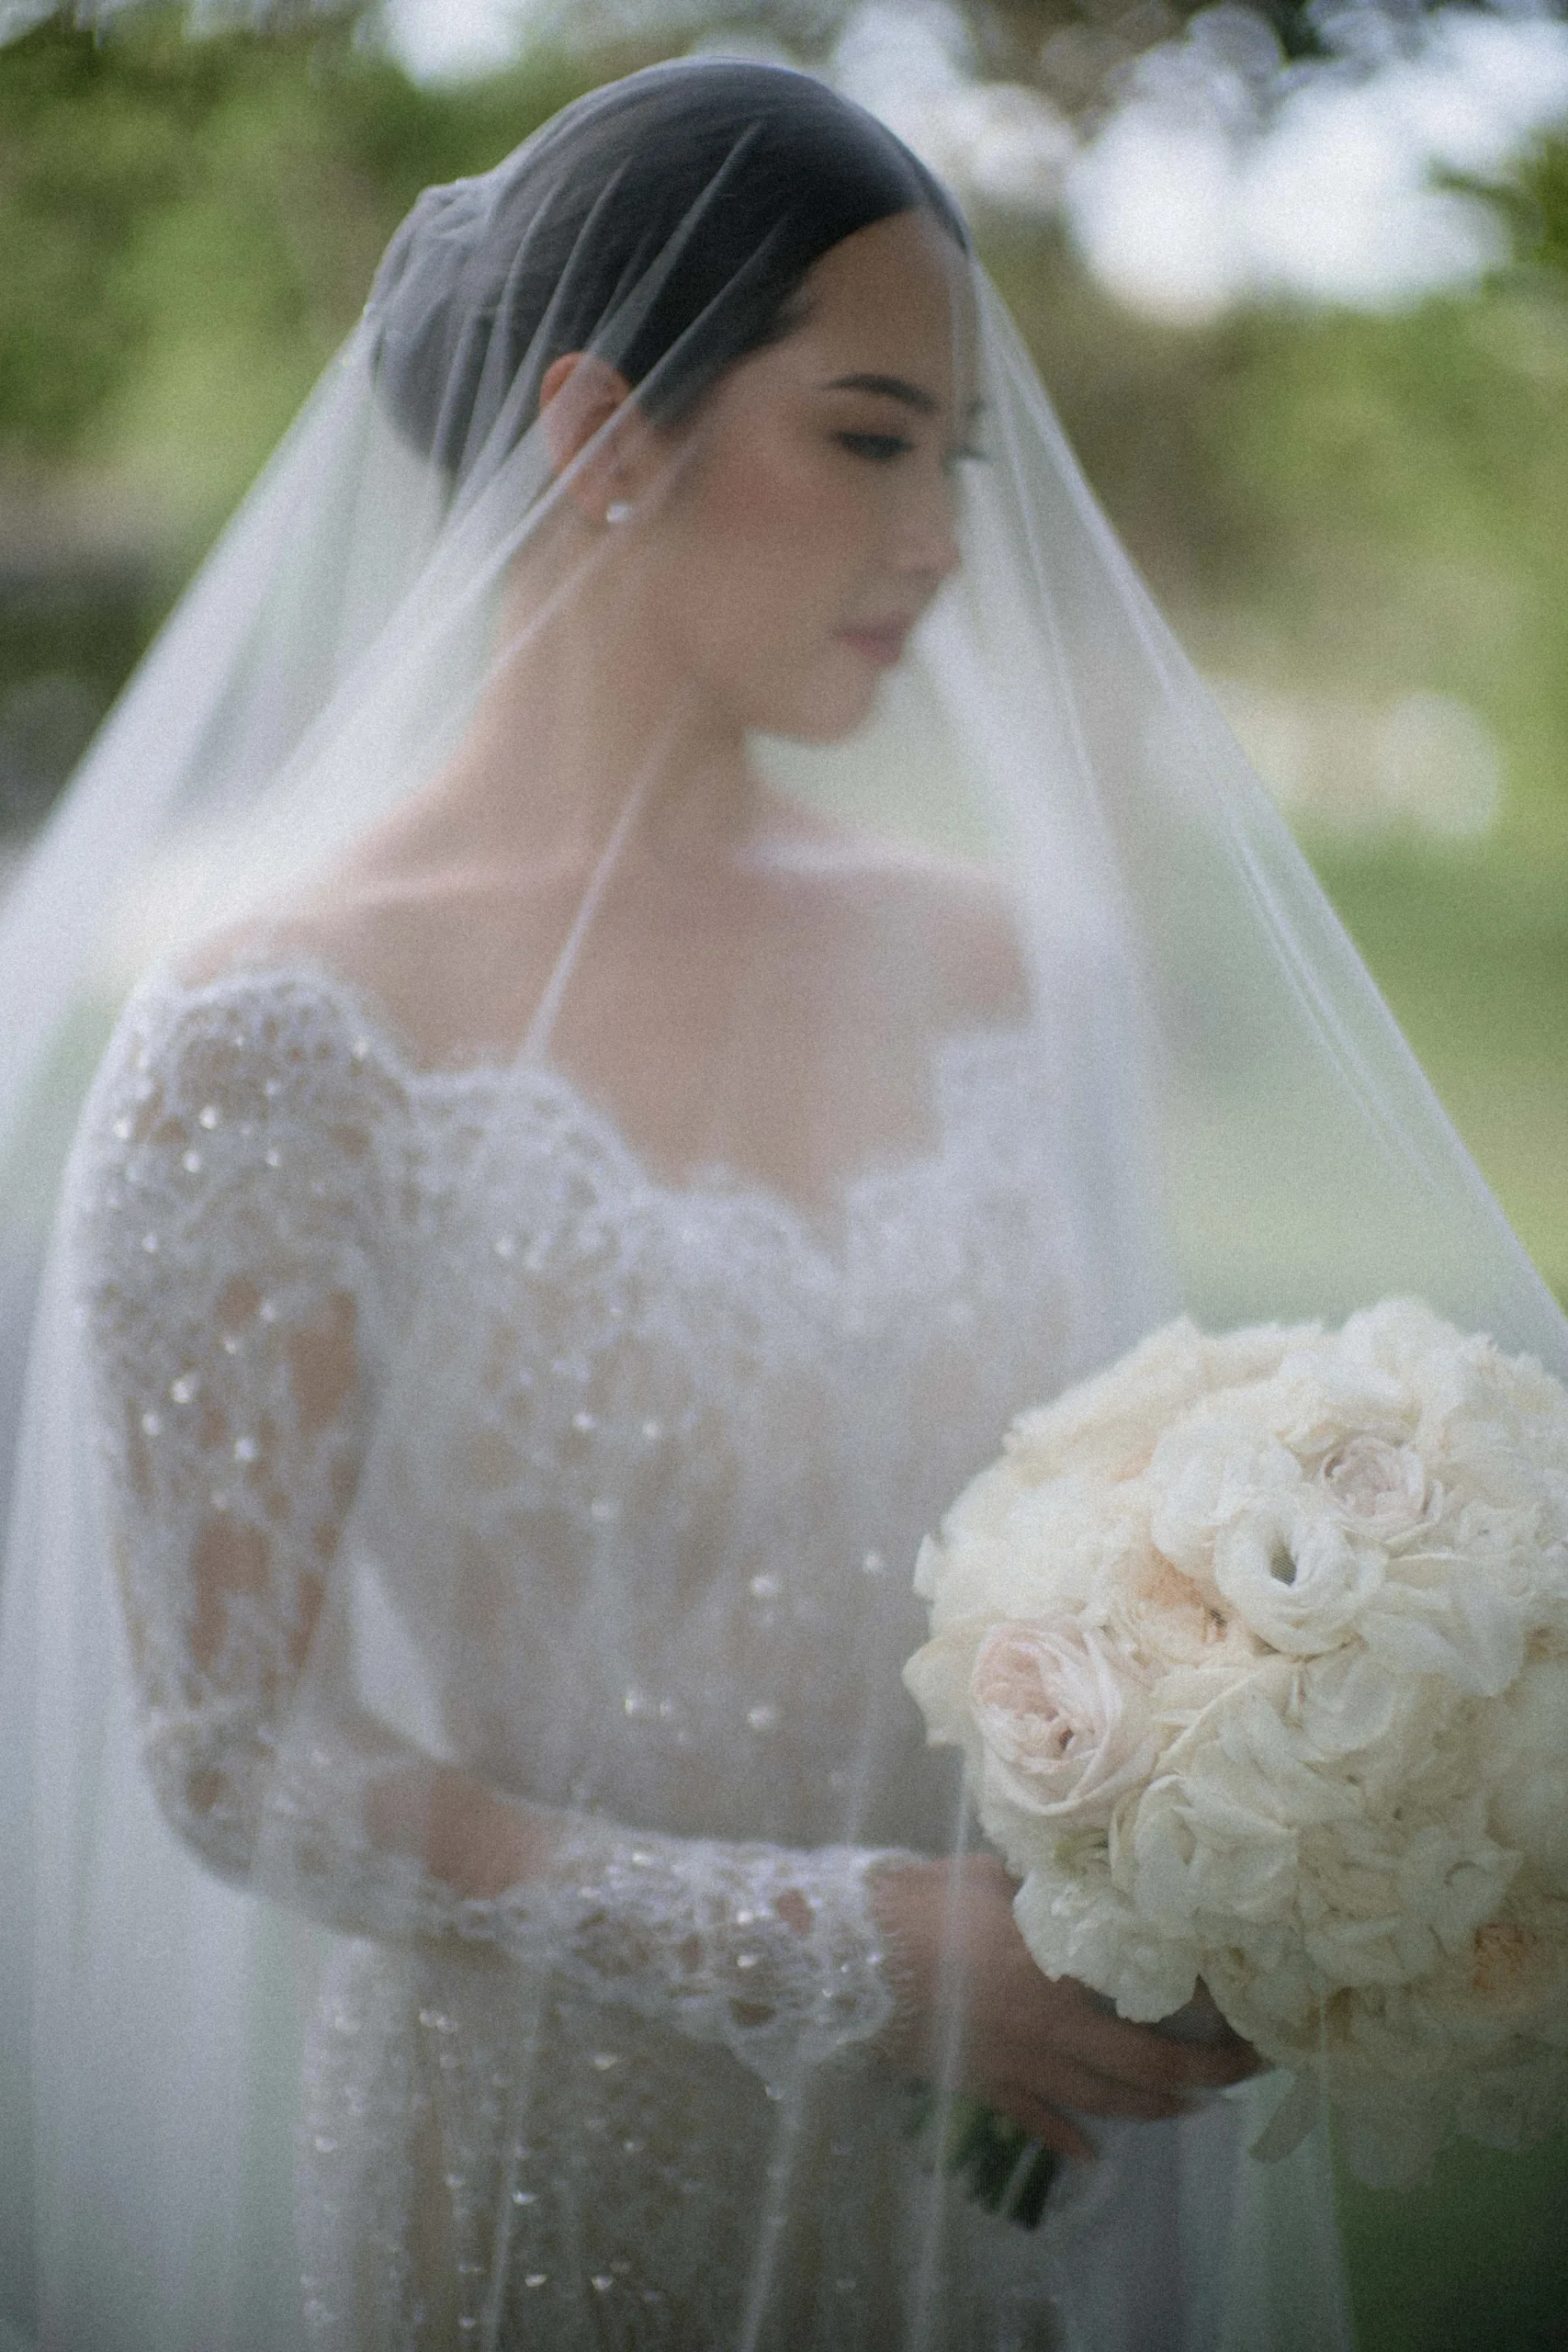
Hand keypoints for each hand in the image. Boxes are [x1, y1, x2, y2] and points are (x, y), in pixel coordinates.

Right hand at [869, 1853, 1261, 2162]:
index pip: (1152, 2017)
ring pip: (1102, 2106)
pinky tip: (1094, 2153)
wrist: (844, 1957)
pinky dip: (1071, 2141)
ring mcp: (1016, 2069)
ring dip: (1155, 2109)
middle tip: (1245, 2070)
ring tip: (1192, 2104)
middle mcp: (1049, 2035)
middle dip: (1206, 2079)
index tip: (1243, 2015)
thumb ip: (1044, 1883)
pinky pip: (1038, 2123)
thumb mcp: (993, 1876)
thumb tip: (1083, 1867)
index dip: (1206, 2024)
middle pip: (1146, 2077)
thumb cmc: (920, 1904)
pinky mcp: (982, 2086)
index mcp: (1057, 1979)